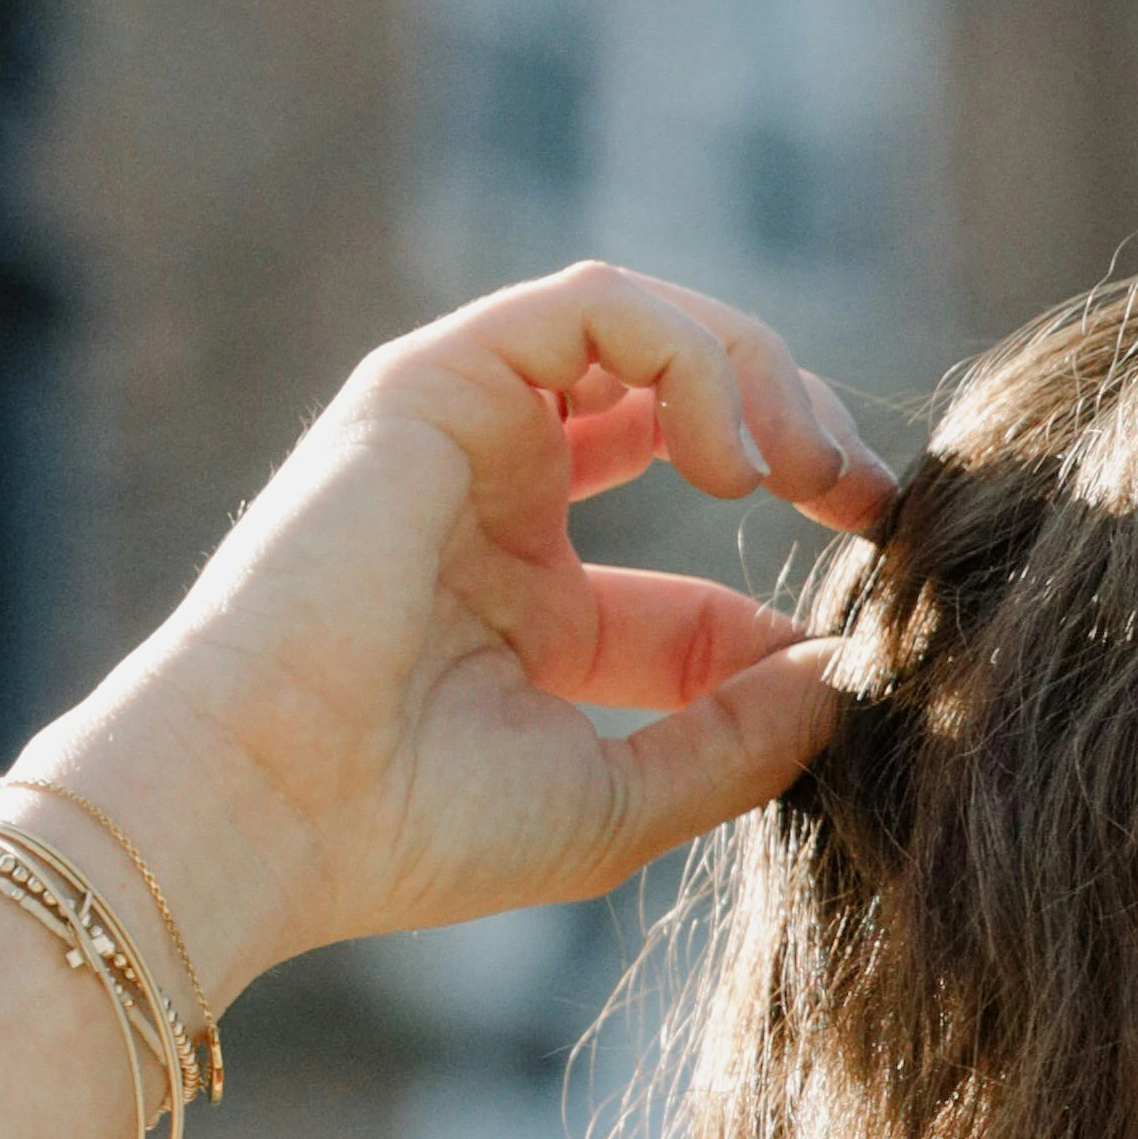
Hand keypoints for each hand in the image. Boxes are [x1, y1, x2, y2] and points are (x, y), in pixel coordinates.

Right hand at [2, 267, 900, 1007]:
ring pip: (646, 332)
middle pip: (681, 413)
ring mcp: (462, 435)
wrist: (260, 809)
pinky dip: (689, 355)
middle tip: (869, 496)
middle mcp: (495, 507)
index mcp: (528, 612)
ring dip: (755, 376)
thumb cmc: (406, 828)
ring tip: (805, 463)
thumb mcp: (619, 799)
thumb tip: (855, 672)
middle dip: (796, 436)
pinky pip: (596, 310)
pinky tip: (729, 453)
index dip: (793, 586)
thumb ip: (741, 739)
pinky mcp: (433, 381)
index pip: (695, 584)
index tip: (877, 614)